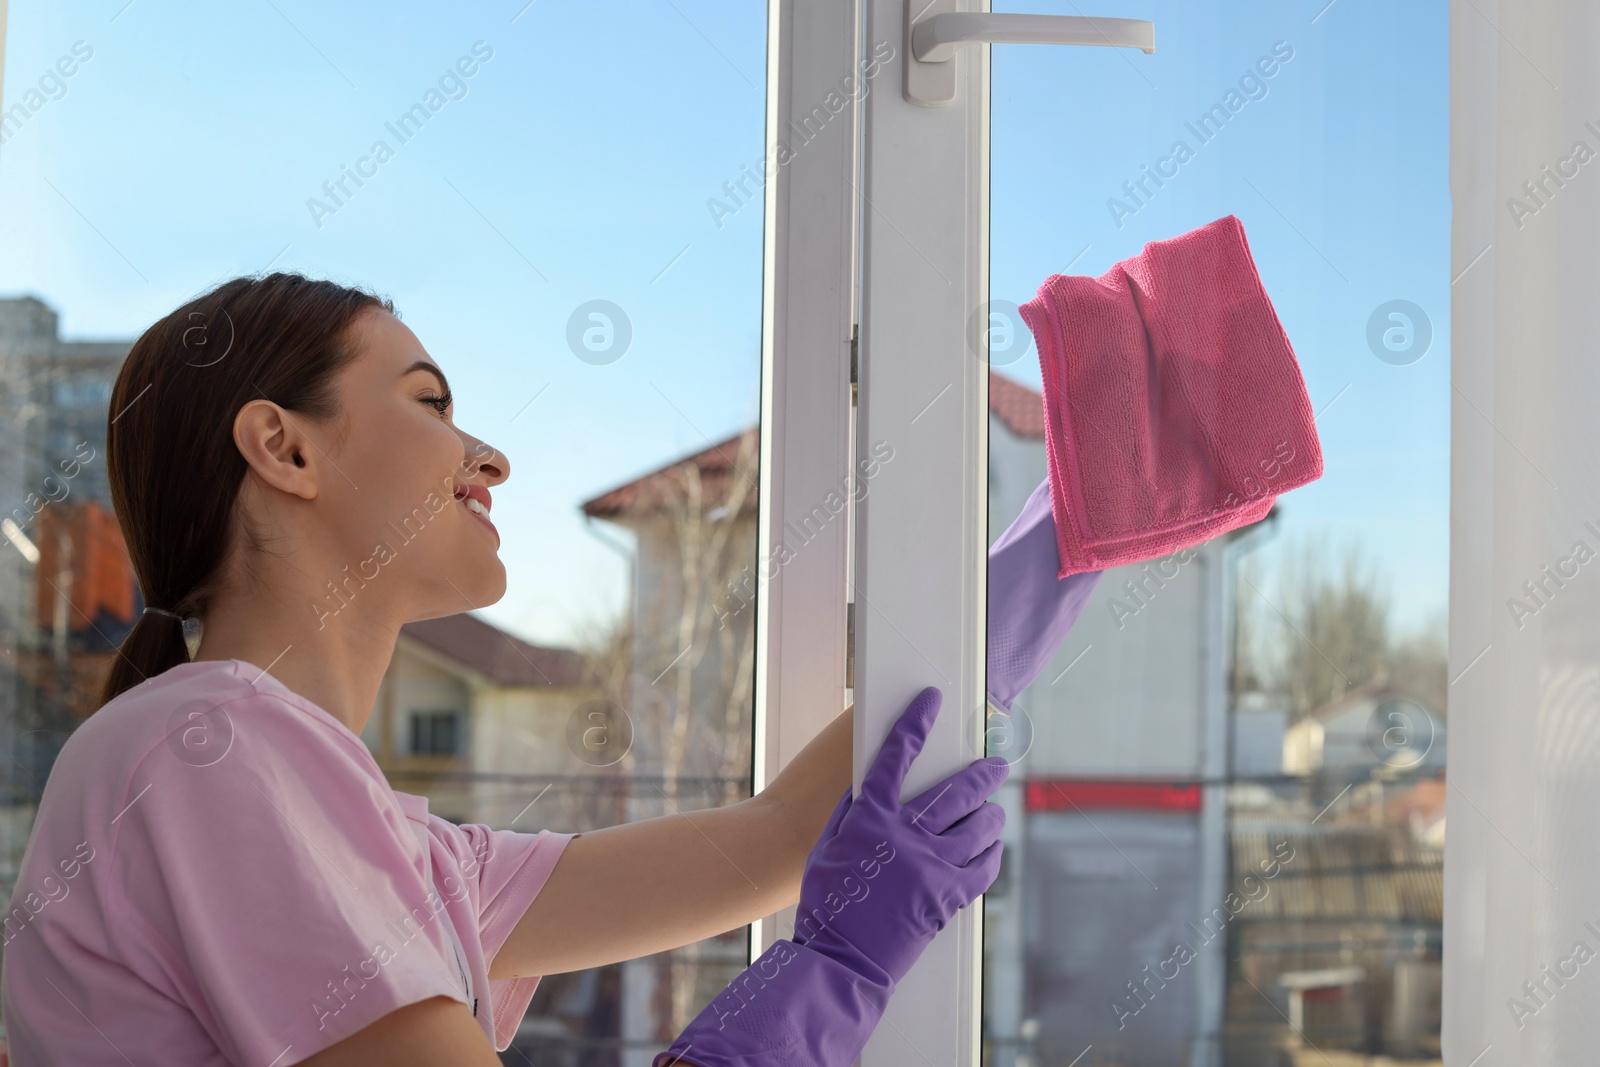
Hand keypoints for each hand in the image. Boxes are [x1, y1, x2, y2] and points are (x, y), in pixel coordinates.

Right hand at [792, 685, 1008, 987]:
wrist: (841, 959)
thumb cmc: (826, 904)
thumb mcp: (827, 847)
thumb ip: (851, 812)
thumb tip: (870, 783)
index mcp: (871, 819)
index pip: (895, 757)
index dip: (915, 723)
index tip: (932, 701)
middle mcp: (906, 836)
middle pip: (957, 791)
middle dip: (982, 771)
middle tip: (995, 764)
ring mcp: (931, 866)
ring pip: (980, 827)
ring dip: (992, 814)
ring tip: (995, 810)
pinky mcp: (949, 896)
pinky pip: (985, 866)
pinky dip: (992, 853)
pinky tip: (991, 847)